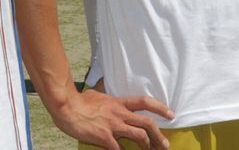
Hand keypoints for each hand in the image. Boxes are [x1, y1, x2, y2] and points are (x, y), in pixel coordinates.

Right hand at [51, 88, 172, 149]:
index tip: (171, 114)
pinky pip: (120, 149)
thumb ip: (105, 97)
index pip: (144, 102)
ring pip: (139, 136)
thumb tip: (105, 95)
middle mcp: (120, 114)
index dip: (160, 108)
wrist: (67, 107)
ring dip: (149, 146)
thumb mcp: (97, 94)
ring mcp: (113, 126)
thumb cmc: (79, 101)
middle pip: (147, 123)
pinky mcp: (105, 138)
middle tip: (165, 145)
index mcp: (119, 102)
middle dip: (158, 135)